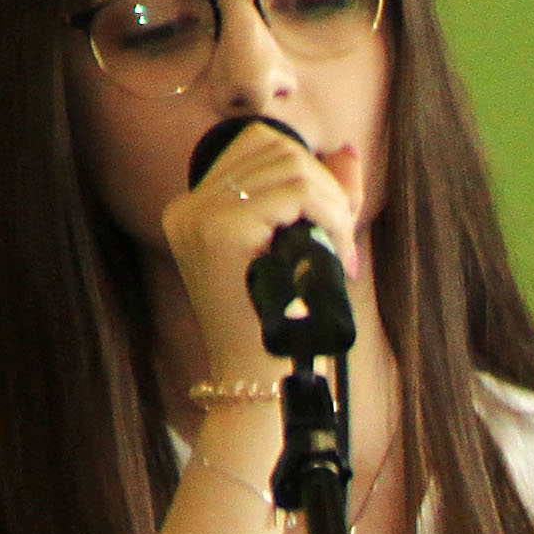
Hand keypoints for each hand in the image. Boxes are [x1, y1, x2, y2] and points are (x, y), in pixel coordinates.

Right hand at [159, 116, 361, 470]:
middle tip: (343, 242)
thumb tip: (346, 151)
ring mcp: (197, 217)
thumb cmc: (282, 330)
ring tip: (341, 252)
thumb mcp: (299, 253)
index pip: (256, 144)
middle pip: (274, 148)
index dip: (308, 169)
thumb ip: (321, 198)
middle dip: (326, 188)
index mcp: (194, 213)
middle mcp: (187, 210)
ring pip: (290, 164)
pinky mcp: (219, 231)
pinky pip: (296, 191)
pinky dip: (331, 215)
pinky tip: (338, 256)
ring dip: (333, 204)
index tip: (329, 221)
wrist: (260, 388)